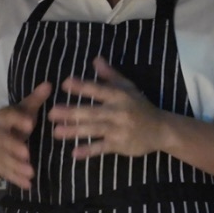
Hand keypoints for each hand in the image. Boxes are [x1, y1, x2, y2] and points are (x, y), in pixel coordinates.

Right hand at [0, 82, 52, 188]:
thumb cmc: (12, 126)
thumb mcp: (21, 112)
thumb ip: (34, 100)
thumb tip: (49, 83)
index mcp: (3, 119)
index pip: (8, 117)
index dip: (18, 120)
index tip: (30, 124)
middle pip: (4, 142)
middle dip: (14, 148)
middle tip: (27, 153)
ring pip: (5, 160)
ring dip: (18, 167)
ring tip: (32, 172)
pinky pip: (7, 174)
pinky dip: (17, 180)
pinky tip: (28, 185)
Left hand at [48, 56, 162, 158]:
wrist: (161, 129)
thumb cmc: (141, 107)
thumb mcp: (128, 88)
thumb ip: (109, 76)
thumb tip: (95, 59)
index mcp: (119, 96)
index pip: (99, 90)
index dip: (82, 87)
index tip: (65, 84)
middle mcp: (119, 112)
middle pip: (92, 112)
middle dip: (71, 113)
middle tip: (51, 113)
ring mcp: (119, 130)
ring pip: (94, 130)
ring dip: (75, 131)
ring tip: (56, 132)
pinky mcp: (120, 145)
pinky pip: (102, 148)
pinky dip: (89, 151)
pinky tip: (74, 153)